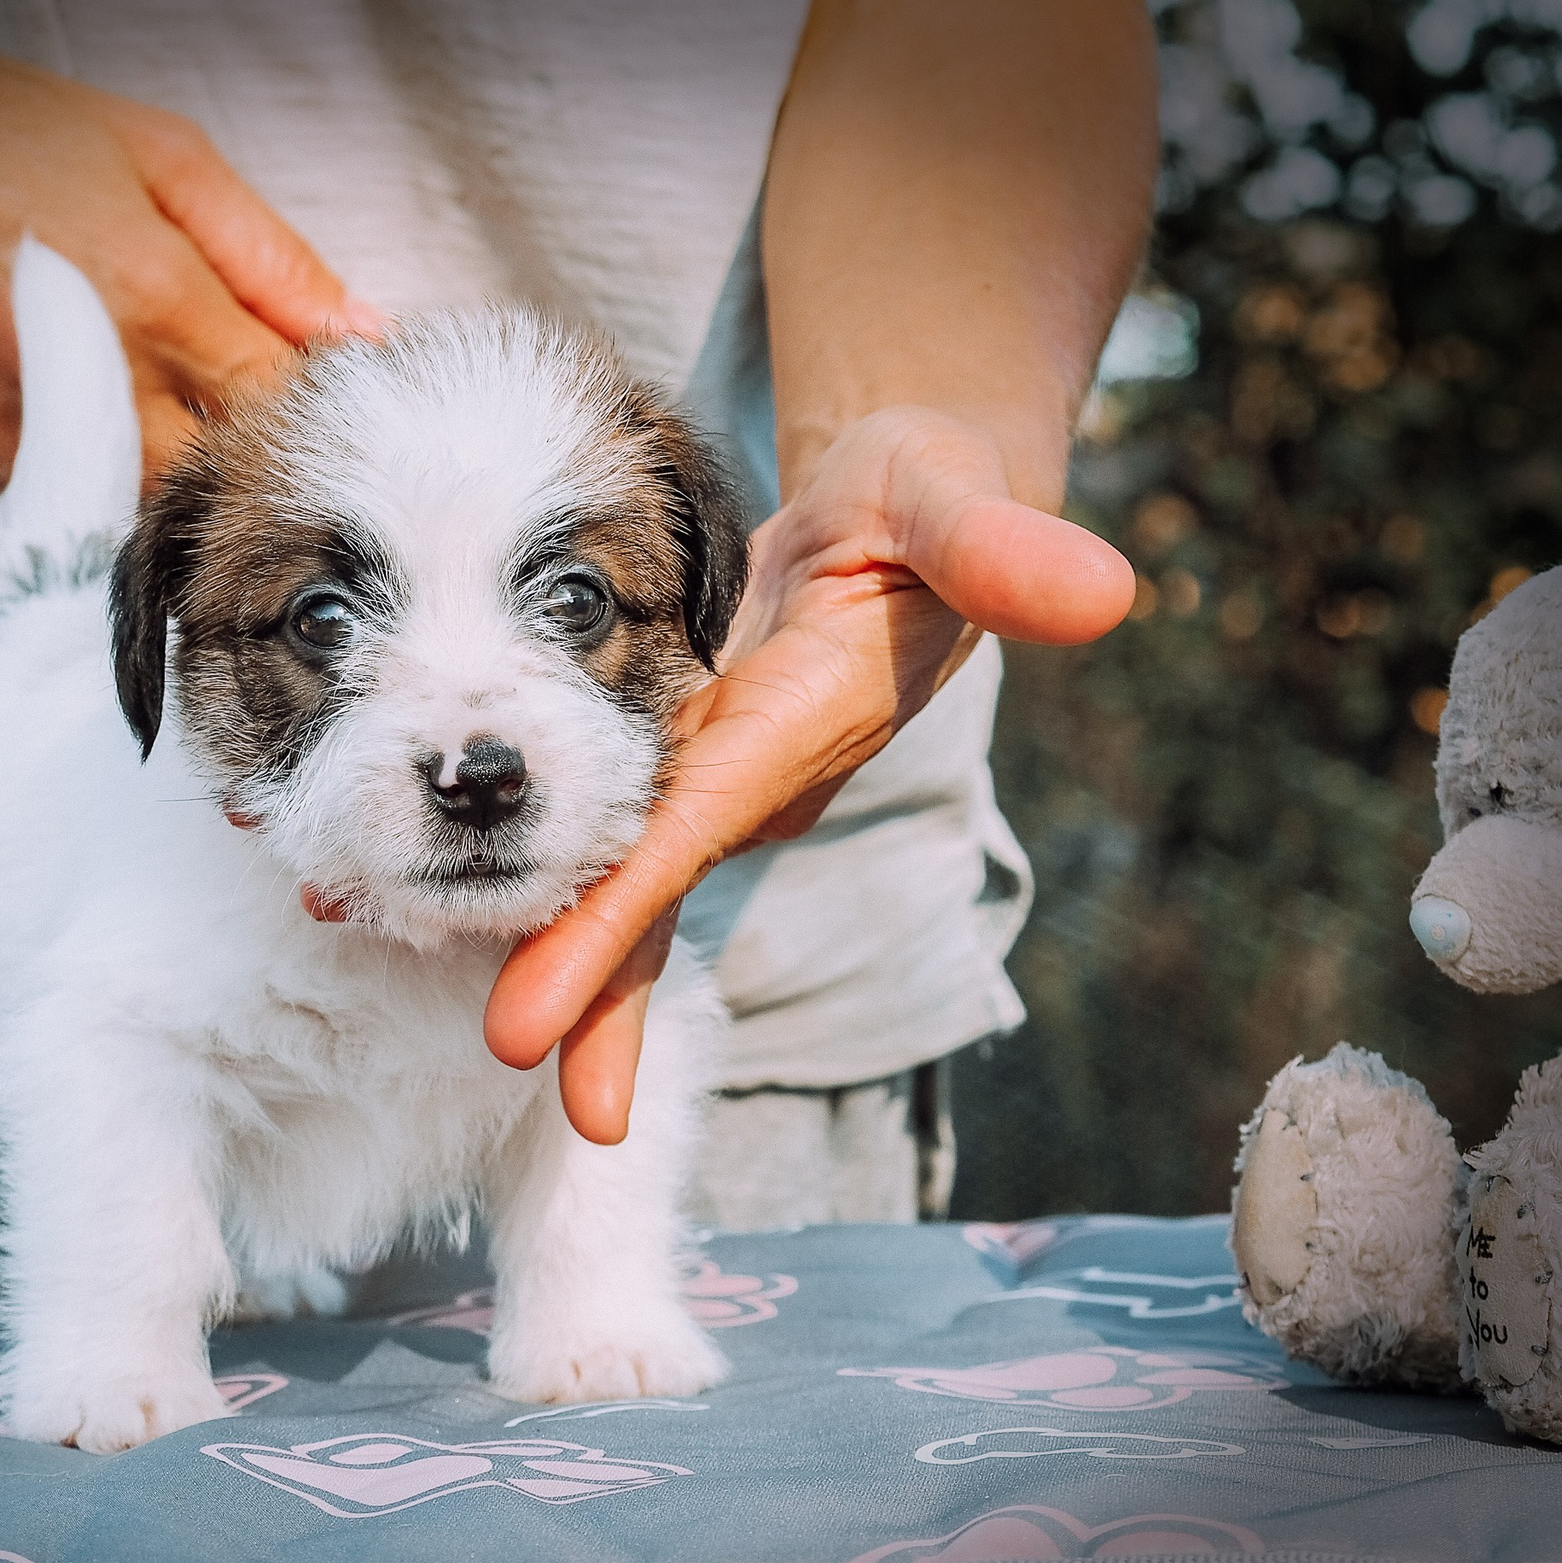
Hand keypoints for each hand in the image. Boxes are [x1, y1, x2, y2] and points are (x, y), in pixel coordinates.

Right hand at [0, 36, 378, 565]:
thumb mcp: (156, 152)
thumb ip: (266, 254)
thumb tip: (362, 335)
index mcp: (146, 292)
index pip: (270, 407)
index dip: (311, 439)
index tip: (323, 450)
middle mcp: (72, 377)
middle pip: (200, 496)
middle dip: (245, 515)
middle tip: (268, 521)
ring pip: (108, 548)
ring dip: (158, 561)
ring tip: (190, 560)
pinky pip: (8, 569)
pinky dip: (56, 584)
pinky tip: (91, 578)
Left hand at [483, 406, 1136, 1143]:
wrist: (906, 508)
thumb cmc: (927, 499)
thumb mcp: (956, 498)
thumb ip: (1001, 546)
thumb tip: (1101, 592)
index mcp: (804, 728)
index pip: (690, 837)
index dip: (612, 925)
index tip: (532, 1020)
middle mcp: (755, 772)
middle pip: (655, 892)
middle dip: (589, 990)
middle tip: (501, 1064)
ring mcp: (719, 771)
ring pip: (626, 875)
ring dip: (556, 947)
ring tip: (474, 1017)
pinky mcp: (686, 750)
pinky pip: (614, 830)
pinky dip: (547, 874)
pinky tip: (460, 902)